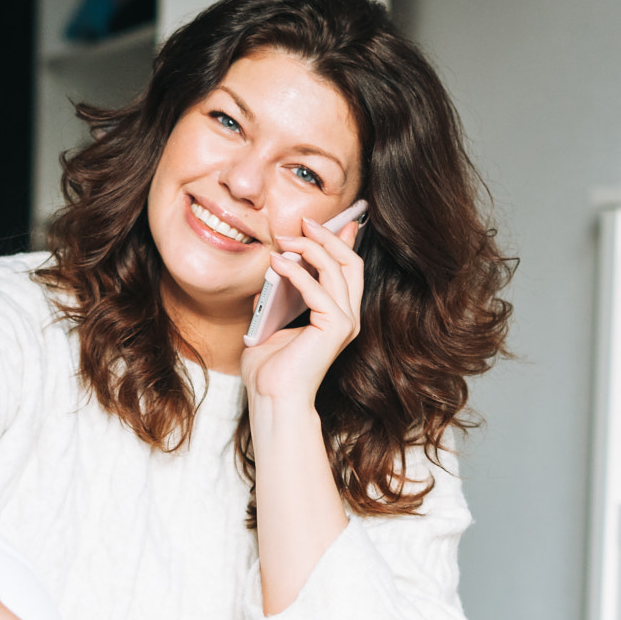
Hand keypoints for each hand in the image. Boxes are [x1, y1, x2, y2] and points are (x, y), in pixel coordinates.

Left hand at [240, 212, 365, 410]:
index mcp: (339, 315)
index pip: (348, 269)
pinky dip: (297, 272)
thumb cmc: (270, 369)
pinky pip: (318, 289)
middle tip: (303, 223)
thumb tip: (272, 270)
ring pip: (338, 269)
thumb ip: (276, 297)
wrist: (272, 398)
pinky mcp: (335, 328)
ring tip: (285, 239)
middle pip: (350, 262)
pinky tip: (277, 263)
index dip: (340, 241)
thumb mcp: (271, 321)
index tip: (323, 221)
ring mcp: (345, 322)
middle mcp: (349, 317)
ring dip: (310, 249)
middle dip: (328, 237)